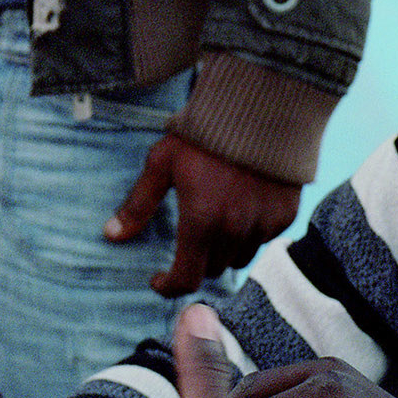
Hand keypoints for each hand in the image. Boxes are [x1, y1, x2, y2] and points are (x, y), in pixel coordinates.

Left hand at [107, 130, 301, 295]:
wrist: (259, 110)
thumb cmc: (203, 135)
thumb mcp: (161, 164)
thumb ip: (138, 204)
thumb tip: (112, 234)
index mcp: (201, 220)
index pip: (186, 277)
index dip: (169, 286)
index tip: (158, 280)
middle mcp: (235, 229)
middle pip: (212, 269)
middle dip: (194, 263)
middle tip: (185, 245)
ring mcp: (263, 224)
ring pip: (239, 259)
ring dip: (222, 252)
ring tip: (212, 227)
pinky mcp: (284, 216)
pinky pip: (262, 240)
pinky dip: (248, 235)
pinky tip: (239, 210)